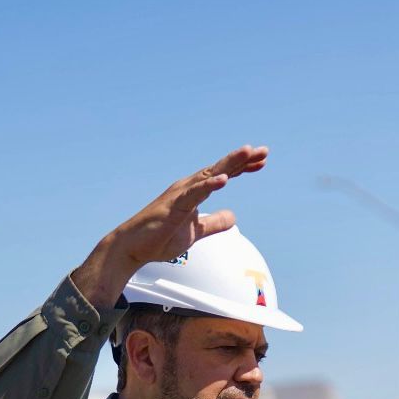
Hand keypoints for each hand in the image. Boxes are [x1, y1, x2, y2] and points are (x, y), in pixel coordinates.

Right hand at [71, 145, 269, 311]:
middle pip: (220, 169)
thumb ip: (215, 223)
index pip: (223, 175)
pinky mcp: (174, 206)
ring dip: (229, 164)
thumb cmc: (161, 237)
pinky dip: (209, 185)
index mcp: (195, 192)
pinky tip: (223, 180)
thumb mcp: (198, 232)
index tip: (261, 161)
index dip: (242, 168)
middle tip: (263, 150)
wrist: (134, 247)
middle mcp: (188, 187)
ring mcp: (180, 194)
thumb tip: (233, 216)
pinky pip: (194, 194)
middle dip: (242, 160)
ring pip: (209, 175)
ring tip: (247, 153)